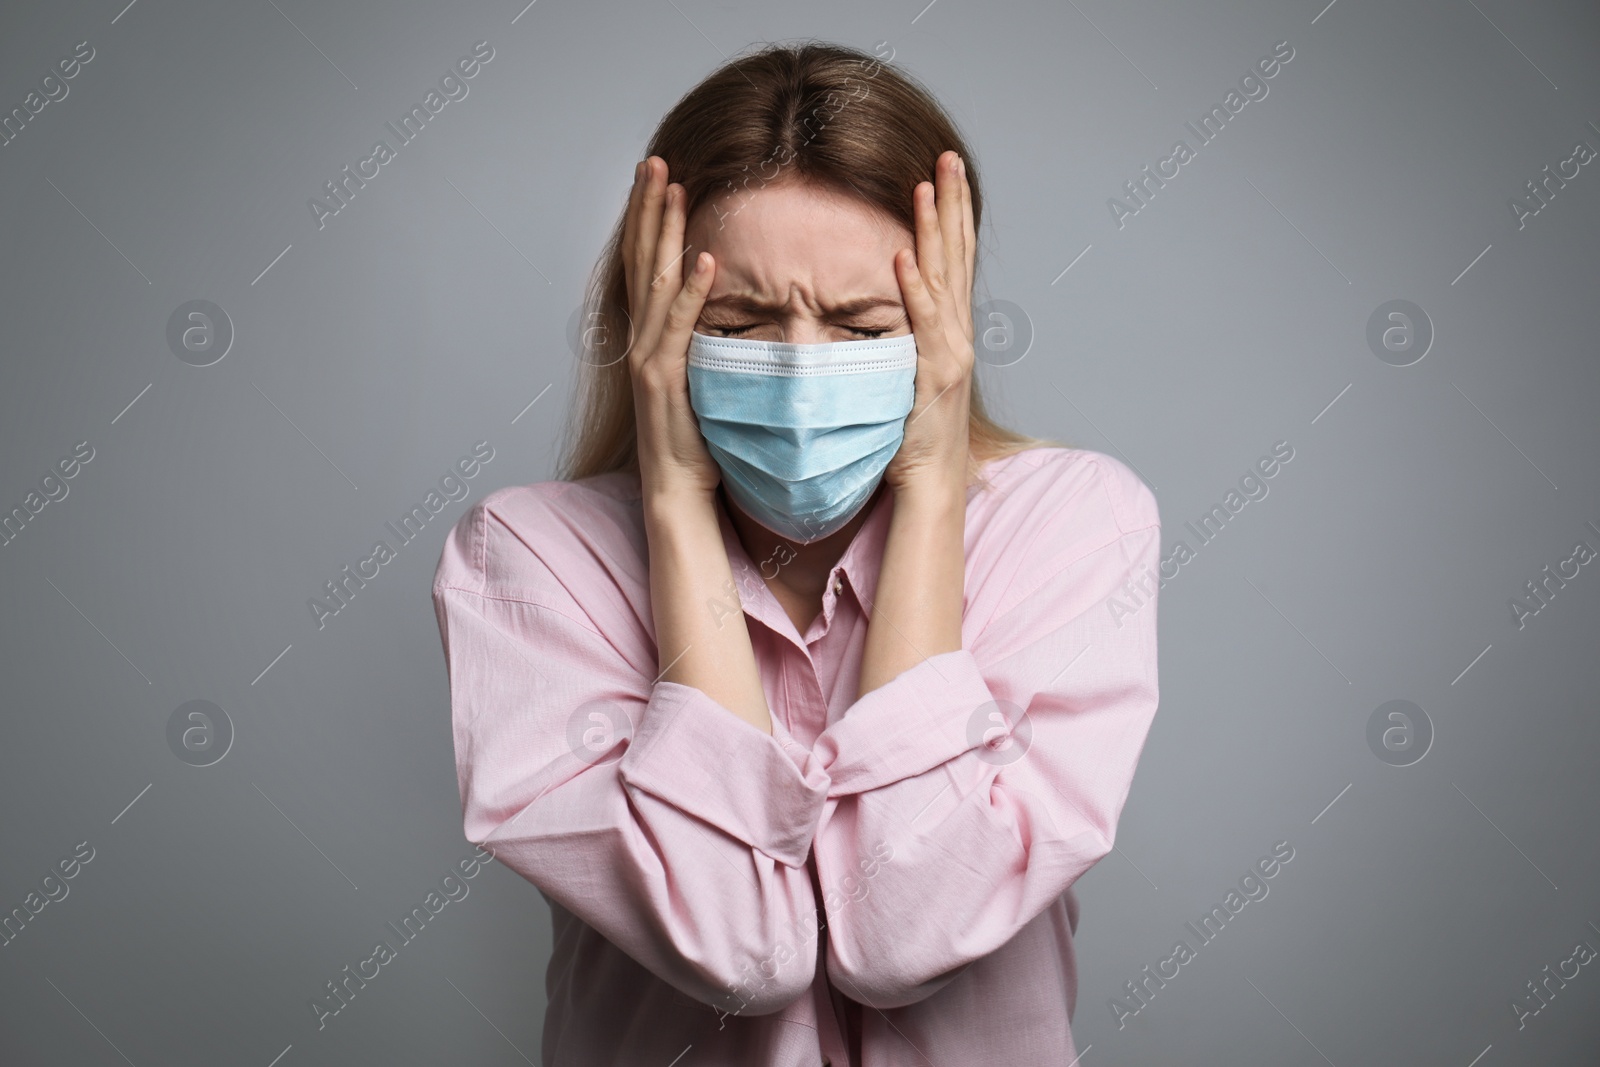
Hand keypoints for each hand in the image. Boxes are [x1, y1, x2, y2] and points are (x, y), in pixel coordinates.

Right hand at [623, 156, 721, 502]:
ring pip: (655, 282)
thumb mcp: (705, 381)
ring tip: (672, 187)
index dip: (650, 221)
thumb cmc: (697, 444)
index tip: (660, 178)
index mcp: (653, 338)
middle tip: (655, 161)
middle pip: (643, 261)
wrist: (679, 495)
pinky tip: (703, 259)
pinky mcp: (663, 381)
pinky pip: (679, 328)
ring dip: (664, 232)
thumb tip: (735, 314)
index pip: (649, 266)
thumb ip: (710, 344)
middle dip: (648, 208)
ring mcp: (648, 360)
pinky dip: (691, 293)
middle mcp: (643, 342)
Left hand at [885, 149, 976, 502]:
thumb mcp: (906, 375)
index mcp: (950, 330)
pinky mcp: (934, 373)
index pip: (952, 260)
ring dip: (935, 229)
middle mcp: (957, 333)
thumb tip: (881, 312)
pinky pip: (922, 321)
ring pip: (942, 277)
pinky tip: (904, 254)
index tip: (942, 173)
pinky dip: (914, 288)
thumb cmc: (913, 436)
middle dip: (952, 203)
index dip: (950, 214)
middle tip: (948, 157)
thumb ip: (902, 340)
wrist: (931, 481)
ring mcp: (950, 351)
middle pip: (955, 255)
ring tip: (927, 184)